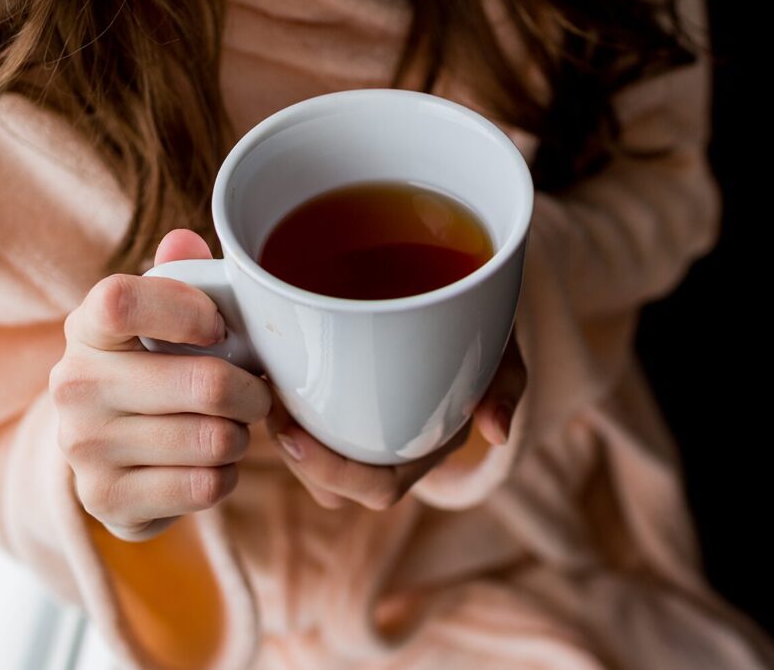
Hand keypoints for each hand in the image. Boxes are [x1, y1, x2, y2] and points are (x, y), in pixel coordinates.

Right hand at [50, 229, 271, 540]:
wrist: (108, 457)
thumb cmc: (150, 370)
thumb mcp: (159, 320)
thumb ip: (178, 276)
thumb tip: (185, 240)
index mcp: (86, 329)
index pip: (121, 301)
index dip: (186, 310)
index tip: (219, 328)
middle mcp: (74, 386)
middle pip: (205, 383)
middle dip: (252, 391)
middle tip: (257, 393)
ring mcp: (84, 448)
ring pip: (214, 440)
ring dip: (240, 437)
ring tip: (229, 428)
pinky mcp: (107, 501)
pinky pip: (205, 487)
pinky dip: (225, 477)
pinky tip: (210, 465)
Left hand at [266, 336, 526, 509]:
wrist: (458, 286)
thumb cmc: (480, 324)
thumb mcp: (501, 347)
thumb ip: (507, 384)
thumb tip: (497, 433)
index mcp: (426, 447)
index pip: (379, 487)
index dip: (333, 474)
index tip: (293, 435)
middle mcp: (391, 446)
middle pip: (333, 486)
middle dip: (296, 459)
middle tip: (271, 407)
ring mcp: (362, 425)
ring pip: (311, 458)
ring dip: (283, 433)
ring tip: (266, 387)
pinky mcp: (335, 397)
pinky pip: (303, 419)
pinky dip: (281, 403)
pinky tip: (266, 366)